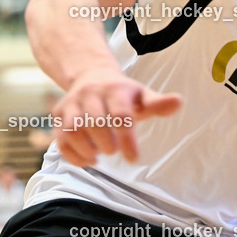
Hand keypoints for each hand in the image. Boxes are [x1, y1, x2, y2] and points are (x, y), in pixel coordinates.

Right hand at [54, 67, 181, 167]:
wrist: (92, 76)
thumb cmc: (123, 94)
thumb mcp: (142, 96)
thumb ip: (158, 104)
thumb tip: (179, 102)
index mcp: (115, 89)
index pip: (120, 115)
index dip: (127, 139)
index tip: (133, 158)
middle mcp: (90, 94)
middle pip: (94, 122)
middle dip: (107, 143)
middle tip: (114, 150)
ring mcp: (71, 103)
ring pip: (72, 129)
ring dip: (87, 149)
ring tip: (100, 155)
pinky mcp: (57, 115)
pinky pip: (60, 139)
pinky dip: (73, 155)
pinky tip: (89, 159)